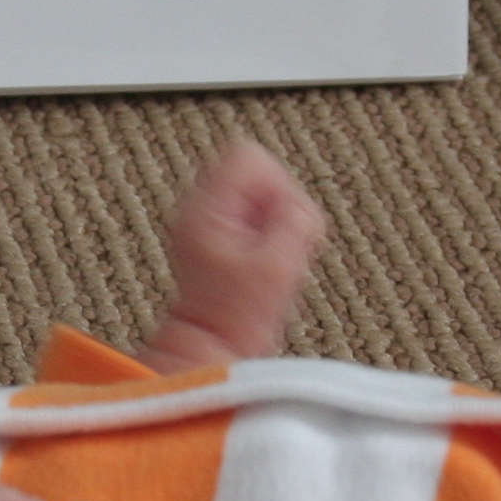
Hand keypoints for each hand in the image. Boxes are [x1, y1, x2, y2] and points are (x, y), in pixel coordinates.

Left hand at [140, 140, 327, 370]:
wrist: (211, 345)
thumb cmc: (236, 315)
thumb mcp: (278, 266)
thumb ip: (294, 221)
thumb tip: (299, 203)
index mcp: (208, 208)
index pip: (249, 155)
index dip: (278, 183)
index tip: (280, 220)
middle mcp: (201, 208)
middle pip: (254, 171)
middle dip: (277, 203)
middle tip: (273, 243)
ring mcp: (207, 221)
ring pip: (256, 192)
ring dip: (272, 219)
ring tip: (266, 256)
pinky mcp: (217, 236)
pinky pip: (252, 214)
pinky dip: (265, 232)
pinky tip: (259, 261)